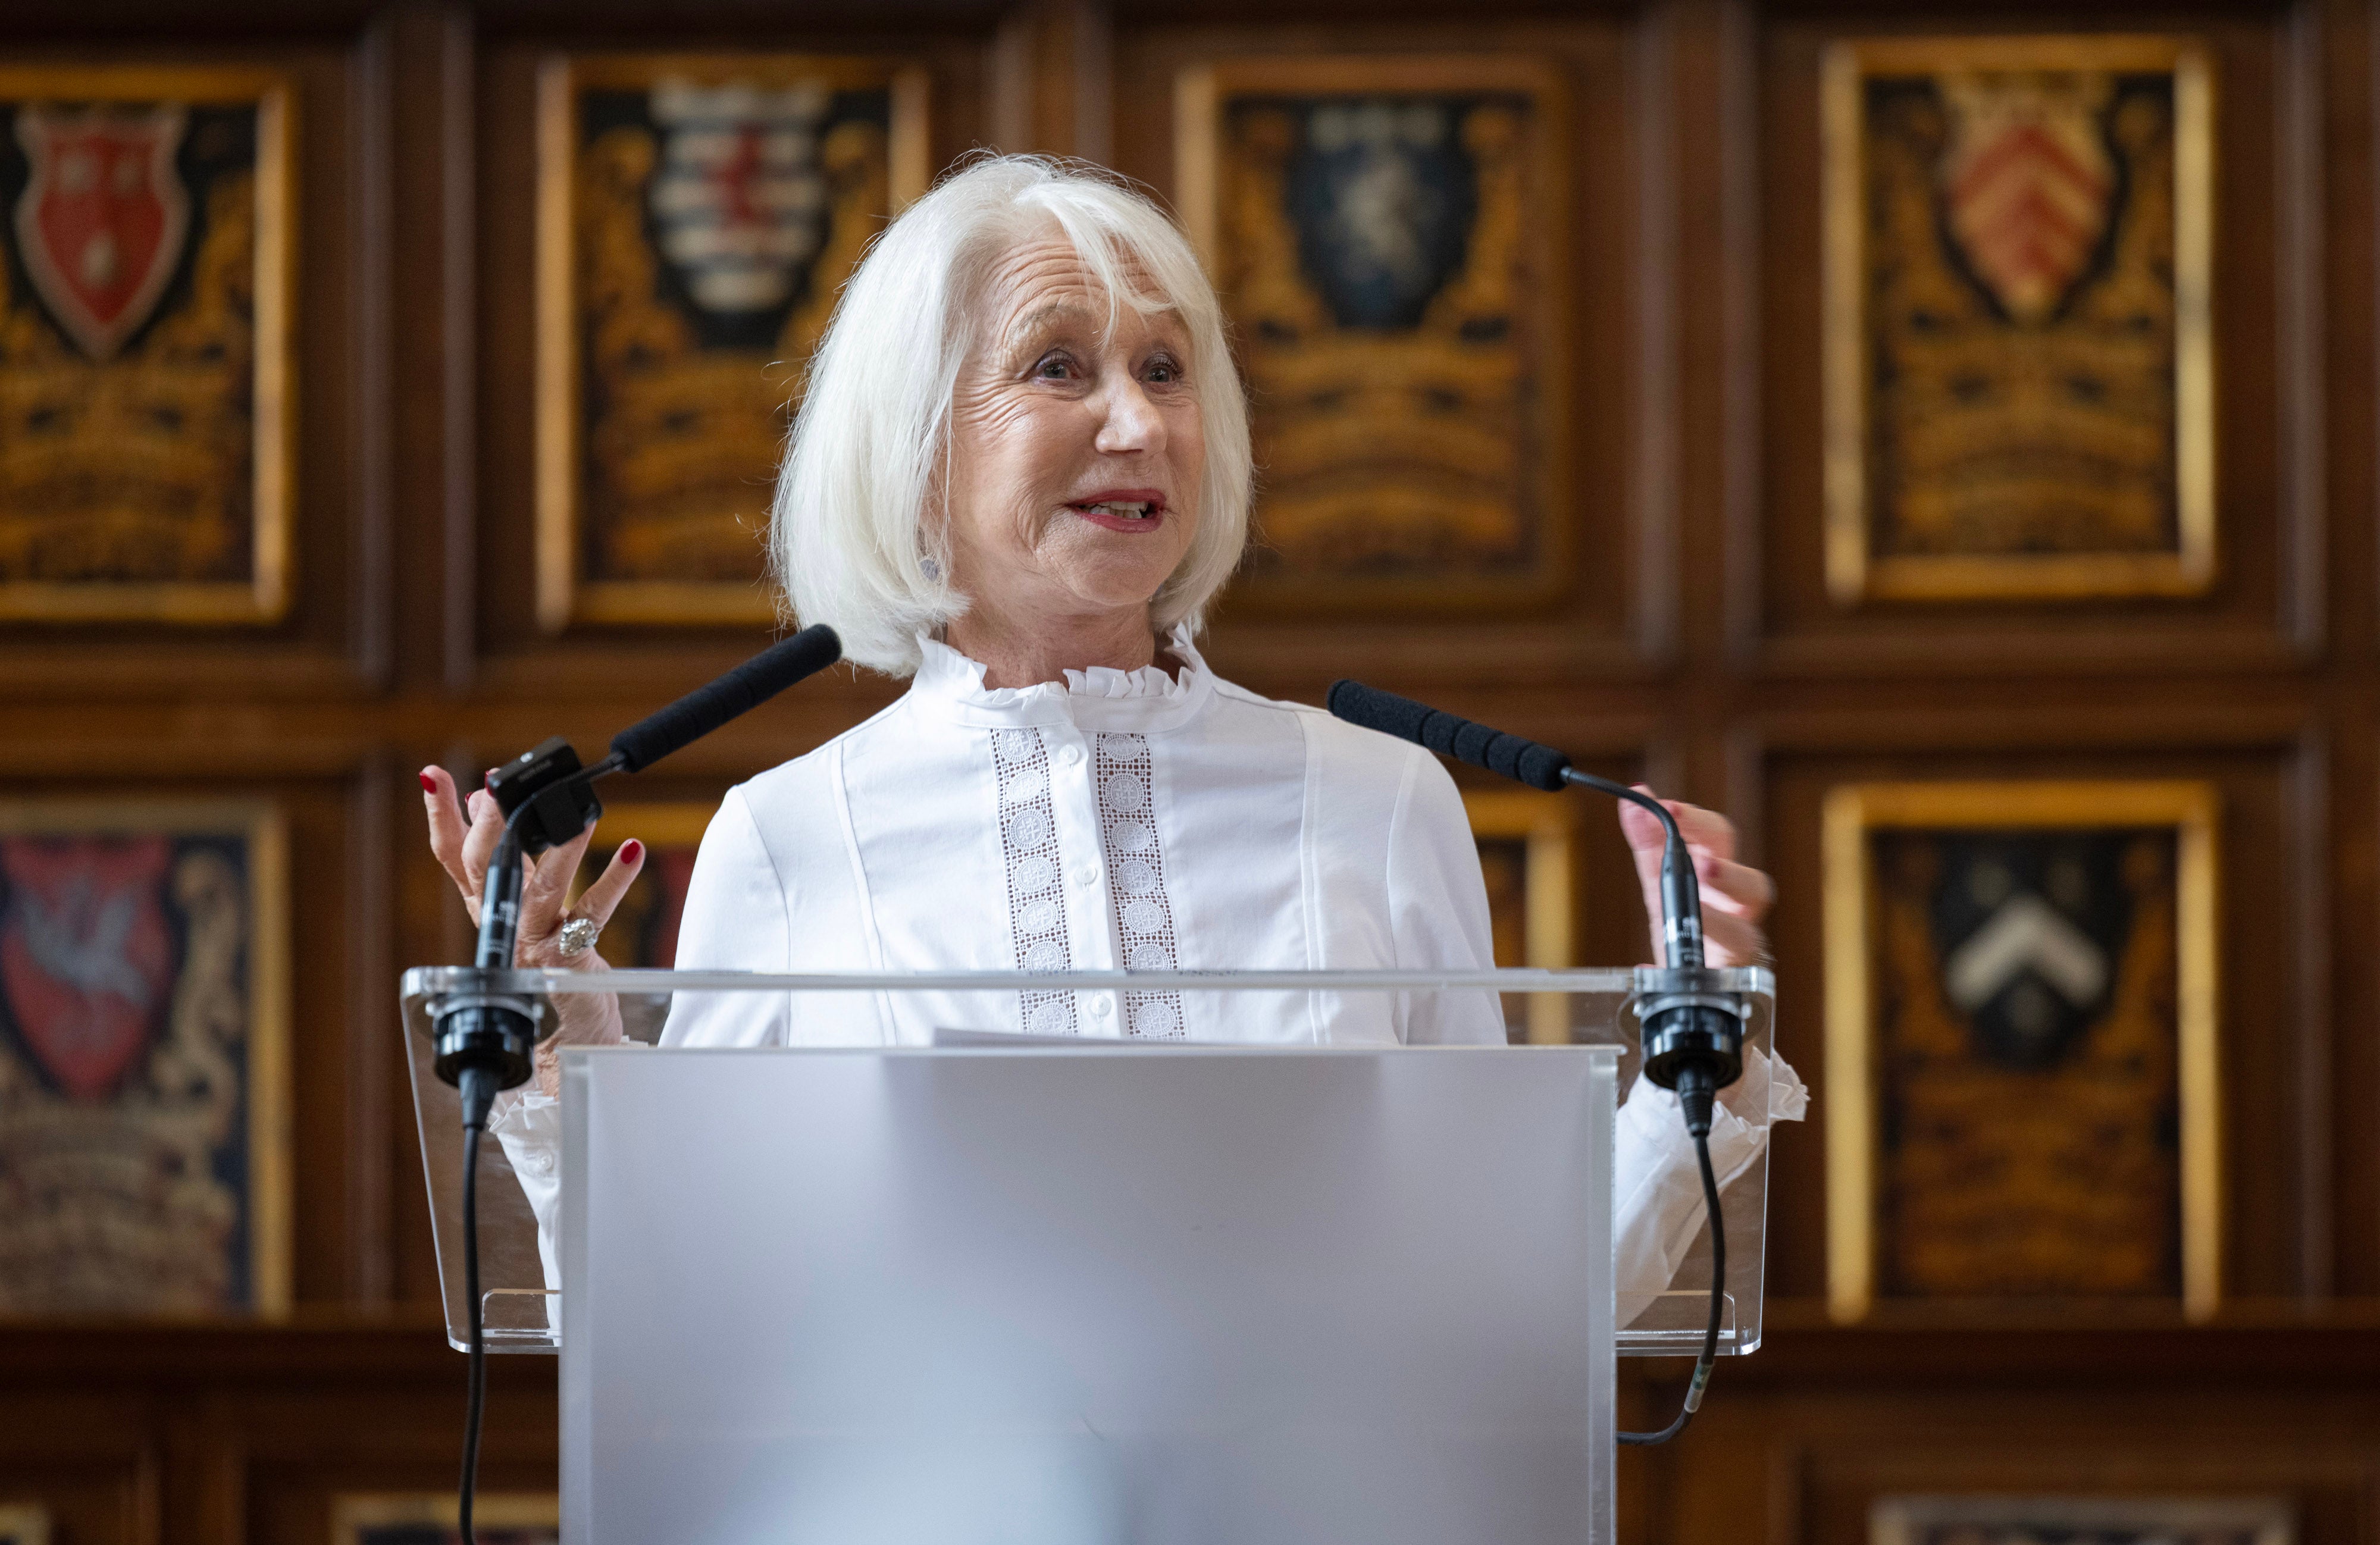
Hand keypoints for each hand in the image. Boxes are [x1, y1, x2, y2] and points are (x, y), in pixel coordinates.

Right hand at [421, 766, 646, 1094]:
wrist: (565, 1039)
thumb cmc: (546, 967)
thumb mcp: (519, 906)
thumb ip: (504, 857)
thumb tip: (479, 802)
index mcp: (489, 907)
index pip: (453, 856)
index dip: (441, 815)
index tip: (432, 774)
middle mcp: (504, 924)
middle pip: (486, 868)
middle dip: (490, 825)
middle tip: (495, 786)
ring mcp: (533, 943)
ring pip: (540, 888)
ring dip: (561, 848)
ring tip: (581, 813)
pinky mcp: (567, 960)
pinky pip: (592, 915)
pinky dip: (614, 880)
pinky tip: (631, 850)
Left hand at [1617, 786, 1773, 967]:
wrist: (1694, 981)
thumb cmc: (1688, 924)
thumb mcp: (1661, 881)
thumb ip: (1649, 842)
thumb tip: (1636, 797)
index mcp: (1722, 877)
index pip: (1721, 839)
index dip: (1697, 823)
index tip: (1668, 809)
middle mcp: (1739, 912)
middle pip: (1755, 885)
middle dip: (1729, 874)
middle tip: (1704, 866)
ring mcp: (1738, 952)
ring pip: (1747, 938)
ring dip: (1719, 925)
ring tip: (1693, 923)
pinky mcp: (1727, 985)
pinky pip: (1714, 983)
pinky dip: (1679, 977)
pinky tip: (1647, 967)